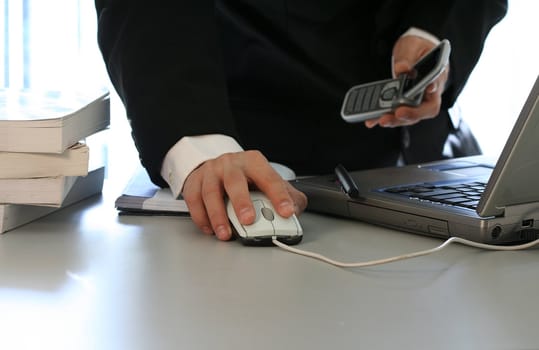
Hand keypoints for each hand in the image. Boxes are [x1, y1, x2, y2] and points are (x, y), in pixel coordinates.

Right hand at [181, 150, 307, 240]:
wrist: (219, 167)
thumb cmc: (247, 178)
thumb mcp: (269, 181)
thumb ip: (287, 196)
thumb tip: (295, 210)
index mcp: (254, 162)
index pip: (269, 178)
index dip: (279, 196)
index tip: (286, 212)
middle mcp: (231, 164)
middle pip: (235, 181)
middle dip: (241, 202)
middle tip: (248, 220)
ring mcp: (211, 172)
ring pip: (211, 192)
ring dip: (217, 215)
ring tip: (225, 234)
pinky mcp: (194, 182)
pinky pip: (194, 200)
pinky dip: (201, 217)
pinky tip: (210, 229)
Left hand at [365, 35, 448, 128]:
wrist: (413, 52)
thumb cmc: (417, 48)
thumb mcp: (412, 46)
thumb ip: (408, 57)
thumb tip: (402, 69)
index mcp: (437, 75)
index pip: (437, 88)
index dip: (431, 92)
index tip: (425, 90)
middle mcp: (429, 92)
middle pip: (424, 109)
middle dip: (409, 114)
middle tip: (395, 114)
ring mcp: (417, 100)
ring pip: (410, 116)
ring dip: (395, 119)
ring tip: (380, 120)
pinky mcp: (404, 103)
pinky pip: (396, 113)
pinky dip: (383, 116)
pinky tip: (371, 120)